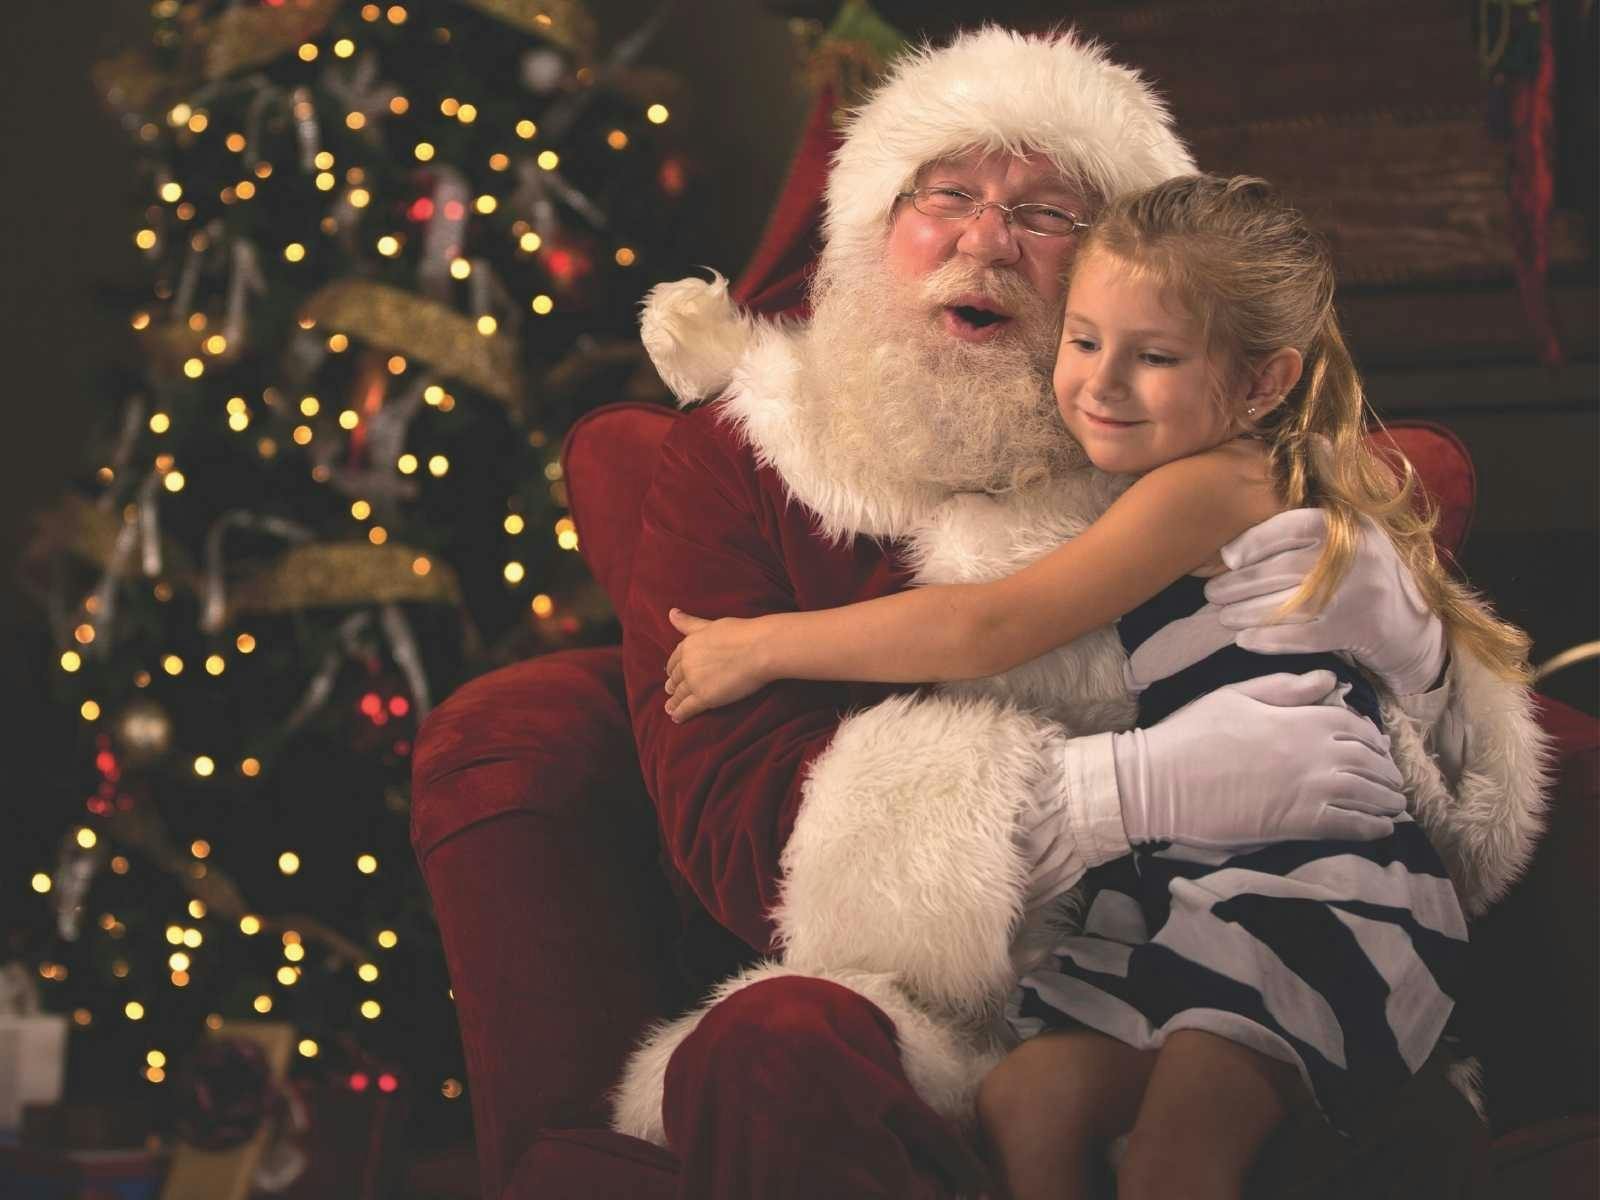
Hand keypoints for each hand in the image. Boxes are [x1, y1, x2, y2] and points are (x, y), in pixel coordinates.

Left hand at [663, 609, 774, 722]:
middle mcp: (687, 663)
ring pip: (679, 694)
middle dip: (672, 686)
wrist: (759, 649)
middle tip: (670, 693)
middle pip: (675, 678)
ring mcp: (694, 681)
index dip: (672, 669)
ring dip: (673, 702)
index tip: (672, 674)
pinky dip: (680, 714)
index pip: (674, 660)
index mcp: (688, 645)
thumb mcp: (710, 625)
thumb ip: (689, 623)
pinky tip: (676, 719)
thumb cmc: (740, 633)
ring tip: (670, 709)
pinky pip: (687, 708)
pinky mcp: (705, 697)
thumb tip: (671, 612)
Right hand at [1113, 671, 1405, 846]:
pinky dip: (1372, 828)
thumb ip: (1286, 687)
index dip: (1371, 736)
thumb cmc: (1193, 732)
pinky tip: (1382, 829)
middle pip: (1367, 761)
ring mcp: (1309, 790)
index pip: (1353, 725)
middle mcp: (1314, 754)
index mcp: (1299, 719)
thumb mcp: (1236, 695)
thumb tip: (1329, 680)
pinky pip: (1349, 826)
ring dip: (1385, 799)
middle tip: (1392, 780)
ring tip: (1394, 804)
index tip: (1377, 747)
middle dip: (1385, 771)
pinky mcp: (1298, 824)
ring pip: (1365, 794)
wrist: (1163, 781)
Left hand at [1205, 508, 1445, 695]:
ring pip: (1286, 604)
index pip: (1292, 526)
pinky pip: (1300, 636)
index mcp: (1349, 526)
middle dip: (1238, 584)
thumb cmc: (1364, 573)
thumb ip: (1305, 525)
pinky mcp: (1353, 630)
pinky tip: (1244, 639)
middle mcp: (1355, 557)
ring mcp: (1355, 595)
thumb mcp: (1350, 535)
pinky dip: (1268, 639)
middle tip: (1213, 593)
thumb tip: (1236, 540)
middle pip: (1281, 569)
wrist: (1413, 623)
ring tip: (1222, 615)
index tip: (1228, 557)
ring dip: (1245, 612)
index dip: (1254, 541)